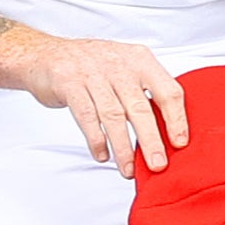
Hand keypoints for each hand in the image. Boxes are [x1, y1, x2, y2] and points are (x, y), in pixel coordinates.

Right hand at [0, 33, 190, 172]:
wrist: (44, 54)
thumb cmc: (90, 66)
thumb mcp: (123, 68)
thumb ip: (144, 92)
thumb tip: (167, 130)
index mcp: (140, 60)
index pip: (168, 90)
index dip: (176, 119)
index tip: (180, 143)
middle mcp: (118, 65)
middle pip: (140, 108)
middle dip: (150, 140)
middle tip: (158, 165)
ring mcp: (92, 73)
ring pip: (113, 116)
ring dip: (123, 147)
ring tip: (128, 170)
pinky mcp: (68, 83)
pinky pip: (86, 116)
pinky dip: (96, 139)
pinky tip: (103, 155)